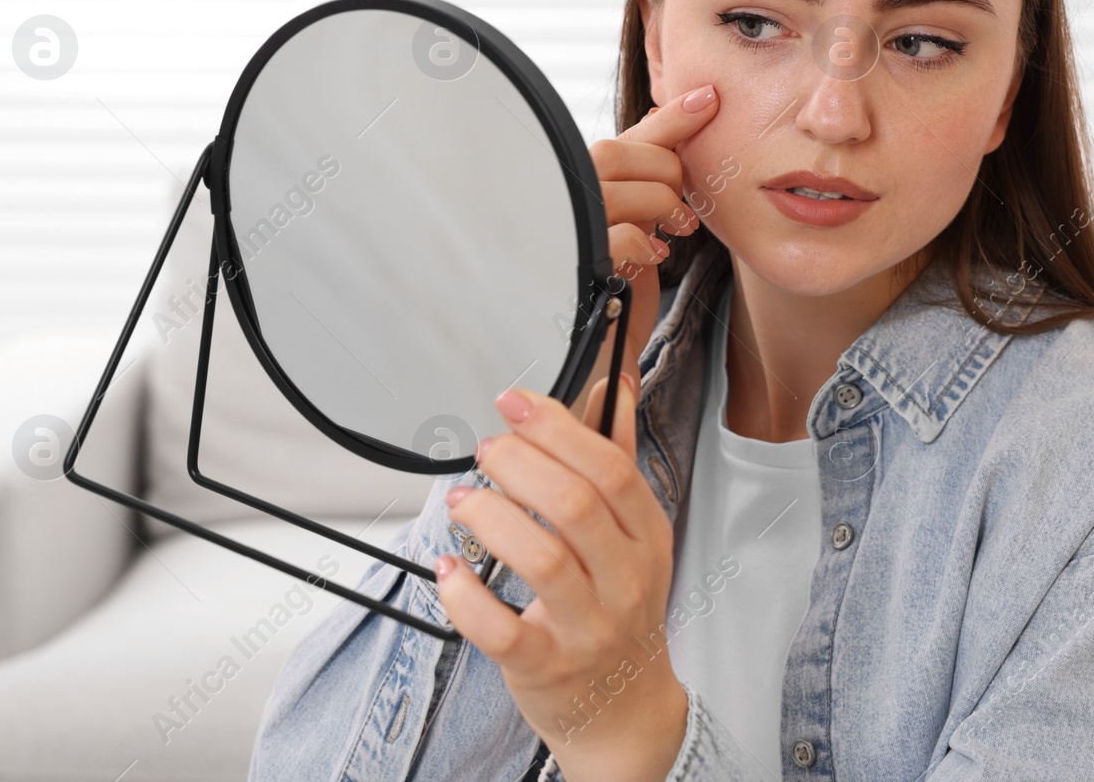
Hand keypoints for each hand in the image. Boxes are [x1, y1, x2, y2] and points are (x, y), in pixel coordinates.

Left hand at [435, 377, 685, 781]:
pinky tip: (448, 569)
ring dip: (491, 518)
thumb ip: (618, 457)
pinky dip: (465, 595)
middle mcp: (624, 580)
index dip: (559, 428)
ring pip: (542, 560)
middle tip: (486, 449)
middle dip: (520, 465)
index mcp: (645, 538)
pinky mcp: (545, 665)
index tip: (515, 402)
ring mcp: (587, 627)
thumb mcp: (634, 535)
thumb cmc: (620, 611)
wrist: (624, 706)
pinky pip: (500, 628)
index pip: (610, 470)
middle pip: (575, 506)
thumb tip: (612, 387)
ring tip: (464, 500)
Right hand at [576, 84, 719, 404]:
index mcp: (580, 182)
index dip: (672, 116)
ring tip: (675, 232)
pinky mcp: (570, 261)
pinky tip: (651, 257)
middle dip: (666, 174)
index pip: (628, 134)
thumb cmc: (617, 288)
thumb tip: (686, 114)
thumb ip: (655, 175)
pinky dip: (643, 240)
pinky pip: (616, 233)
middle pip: (621, 151)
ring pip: (621, 185)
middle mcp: (562, 196)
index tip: (710, 99)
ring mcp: (563, 226)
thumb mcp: (643, 224)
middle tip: (682, 211)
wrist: (596, 355)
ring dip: (661, 205)